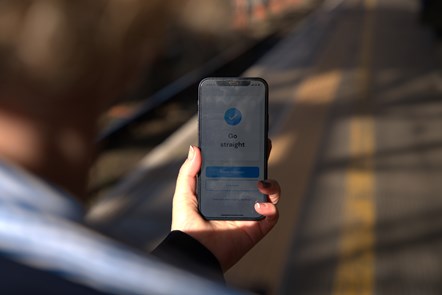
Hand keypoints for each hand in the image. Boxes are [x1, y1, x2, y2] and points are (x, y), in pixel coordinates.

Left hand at [171, 145, 280, 271]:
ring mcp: (249, 213)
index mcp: (225, 191)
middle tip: (265, 146)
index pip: (239, 170)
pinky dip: (271, 208)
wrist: (193, 250)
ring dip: (271, 185)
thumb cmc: (186, 225)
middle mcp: (239, 200)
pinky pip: (272, 216)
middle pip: (258, 177)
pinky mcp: (256, 228)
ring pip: (271, 194)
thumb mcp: (184, 194)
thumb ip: (188, 171)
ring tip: (260, 183)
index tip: (250, 140)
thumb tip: (195, 148)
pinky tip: (259, 205)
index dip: (247, 156)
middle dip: (263, 161)